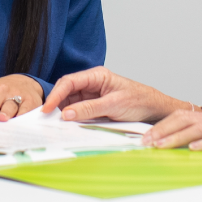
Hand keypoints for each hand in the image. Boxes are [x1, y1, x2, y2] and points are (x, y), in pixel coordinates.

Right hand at [40, 66, 186, 122]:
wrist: (155, 110)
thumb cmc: (140, 101)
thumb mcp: (114, 105)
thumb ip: (89, 109)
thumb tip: (67, 113)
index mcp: (97, 75)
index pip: (70, 82)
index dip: (56, 94)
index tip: (47, 108)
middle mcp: (92, 84)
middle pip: (67, 92)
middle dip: (56, 104)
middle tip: (46, 119)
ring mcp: (92, 96)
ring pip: (70, 103)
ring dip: (63, 113)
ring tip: (55, 124)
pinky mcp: (94, 108)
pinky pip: (78, 112)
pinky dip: (72, 119)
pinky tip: (68, 126)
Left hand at [143, 110, 201, 159]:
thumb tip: (185, 146)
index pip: (180, 116)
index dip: (162, 124)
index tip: (147, 135)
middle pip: (183, 119)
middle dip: (162, 130)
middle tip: (147, 141)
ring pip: (197, 129)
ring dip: (176, 137)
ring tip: (161, 146)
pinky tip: (193, 150)